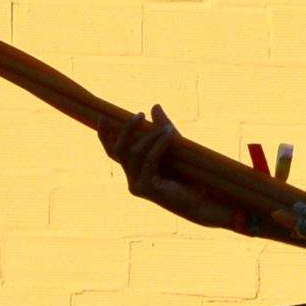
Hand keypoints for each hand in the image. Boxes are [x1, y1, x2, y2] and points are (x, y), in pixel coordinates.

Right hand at [104, 106, 259, 233]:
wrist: (203, 198)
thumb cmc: (189, 174)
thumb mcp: (173, 145)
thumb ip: (161, 128)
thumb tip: (154, 106)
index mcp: (135, 171)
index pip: (114, 152)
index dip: (105, 136)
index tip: (102, 117)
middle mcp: (132, 180)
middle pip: (119, 151)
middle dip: (127, 131)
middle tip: (139, 114)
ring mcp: (137, 186)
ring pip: (135, 153)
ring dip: (150, 136)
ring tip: (166, 127)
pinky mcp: (147, 189)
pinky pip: (149, 160)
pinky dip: (159, 145)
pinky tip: (169, 135)